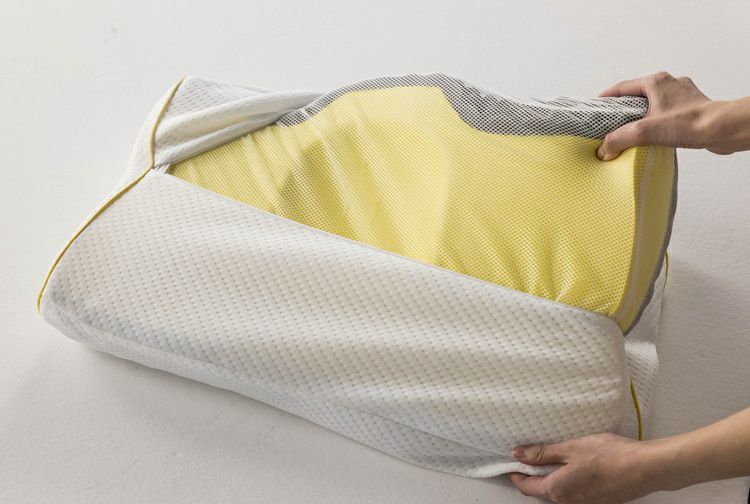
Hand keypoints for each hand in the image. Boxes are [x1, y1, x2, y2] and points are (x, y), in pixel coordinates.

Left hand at [508, 433, 662, 503]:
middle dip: (533, 476)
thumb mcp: (571, 448)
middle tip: (530, 456)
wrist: (646, 469)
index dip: (516, 474)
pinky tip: (574, 466)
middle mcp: (569, 502)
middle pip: (541, 491)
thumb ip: (543, 453)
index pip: (526, 487)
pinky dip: (568, 480)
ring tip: (551, 458)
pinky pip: (575, 492)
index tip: (512, 463)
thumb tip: (518, 454)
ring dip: (551, 478)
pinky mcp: (598, 501)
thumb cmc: (609, 456)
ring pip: (559, 492)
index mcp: (557, 490)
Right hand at [596, 71, 743, 159]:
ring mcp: (682, 95)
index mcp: (656, 82)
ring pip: (653, 103)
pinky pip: (667, 112)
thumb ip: (619, 139)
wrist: (722, 130)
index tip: (596, 108)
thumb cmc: (691, 123)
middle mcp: (669, 84)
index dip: (606, 98)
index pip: (621, 87)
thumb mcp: (645, 131)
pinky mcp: (691, 107)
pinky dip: (657, 121)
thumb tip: (604, 149)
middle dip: (623, 108)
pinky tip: (655, 134)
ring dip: (641, 115)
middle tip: (611, 123)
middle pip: (636, 94)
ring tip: (633, 130)